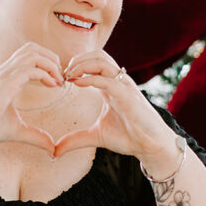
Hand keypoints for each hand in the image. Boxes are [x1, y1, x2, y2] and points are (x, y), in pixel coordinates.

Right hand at [0, 43, 64, 154]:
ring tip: (58, 80)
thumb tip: (52, 147)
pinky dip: (45, 73)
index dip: (47, 63)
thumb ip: (35, 136)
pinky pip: (29, 68)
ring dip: (50, 63)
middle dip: (51, 58)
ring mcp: (4, 75)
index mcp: (7, 77)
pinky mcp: (4, 84)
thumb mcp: (17, 131)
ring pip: (32, 53)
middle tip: (60, 77)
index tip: (56, 82)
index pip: (29, 56)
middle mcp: (5, 71)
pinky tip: (51, 86)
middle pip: (32, 47)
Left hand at [53, 50, 174, 160]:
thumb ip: (75, 139)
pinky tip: (77, 83)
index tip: (61, 79)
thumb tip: (55, 150)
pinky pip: (108, 79)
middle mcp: (118, 82)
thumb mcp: (95, 136)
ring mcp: (123, 86)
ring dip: (82, 64)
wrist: (150, 146)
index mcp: (110, 86)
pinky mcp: (127, 95)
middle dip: (77, 59)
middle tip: (63, 74)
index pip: (93, 62)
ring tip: (68, 76)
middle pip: (97, 55)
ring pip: (102, 60)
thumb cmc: (128, 137)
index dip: (75, 65)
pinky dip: (90, 77)